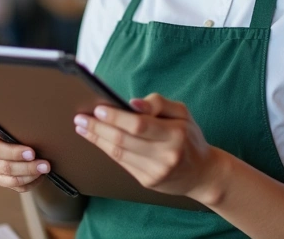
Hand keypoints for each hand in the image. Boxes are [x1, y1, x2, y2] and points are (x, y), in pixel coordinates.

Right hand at [0, 127, 50, 192]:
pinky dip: (30, 183)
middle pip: (4, 167)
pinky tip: (40, 176)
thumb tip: (34, 124)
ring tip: (45, 170)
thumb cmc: (16, 126)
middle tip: (45, 164)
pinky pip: (16, 187)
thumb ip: (17, 125)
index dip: (13, 153)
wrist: (18, 136)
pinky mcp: (2, 181)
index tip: (32, 153)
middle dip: (27, 167)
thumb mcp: (13, 123)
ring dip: (30, 176)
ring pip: (10, 180)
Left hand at [74, 93, 227, 203]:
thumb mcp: (182, 113)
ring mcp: (155, 171)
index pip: (139, 125)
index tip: (98, 109)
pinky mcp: (147, 181)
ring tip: (82, 127)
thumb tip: (132, 103)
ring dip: (97, 139)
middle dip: (98, 128)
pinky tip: (97, 140)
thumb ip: (158, 103)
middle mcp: (165, 155)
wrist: (202, 173)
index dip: (116, 117)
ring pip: (119, 153)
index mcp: (175, 134)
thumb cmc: (189, 138)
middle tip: (81, 118)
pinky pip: (122, 163)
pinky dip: (106, 150)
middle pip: (124, 140)